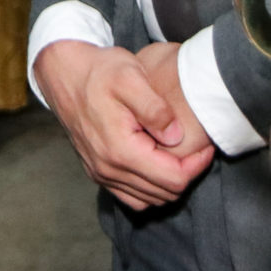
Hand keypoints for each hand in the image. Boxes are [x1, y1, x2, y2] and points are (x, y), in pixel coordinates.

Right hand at [36, 39, 214, 209]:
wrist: (64, 72)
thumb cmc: (99, 71)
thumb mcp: (131, 77)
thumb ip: (155, 109)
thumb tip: (176, 136)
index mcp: (121, 149)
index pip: (173, 178)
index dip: (197, 165)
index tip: (206, 145)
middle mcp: (108, 169)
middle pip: (163, 193)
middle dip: (186, 174)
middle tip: (197, 148)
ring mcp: (100, 173)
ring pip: (148, 200)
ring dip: (169, 183)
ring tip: (180, 155)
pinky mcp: (96, 171)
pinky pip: (130, 197)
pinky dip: (149, 188)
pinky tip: (156, 164)